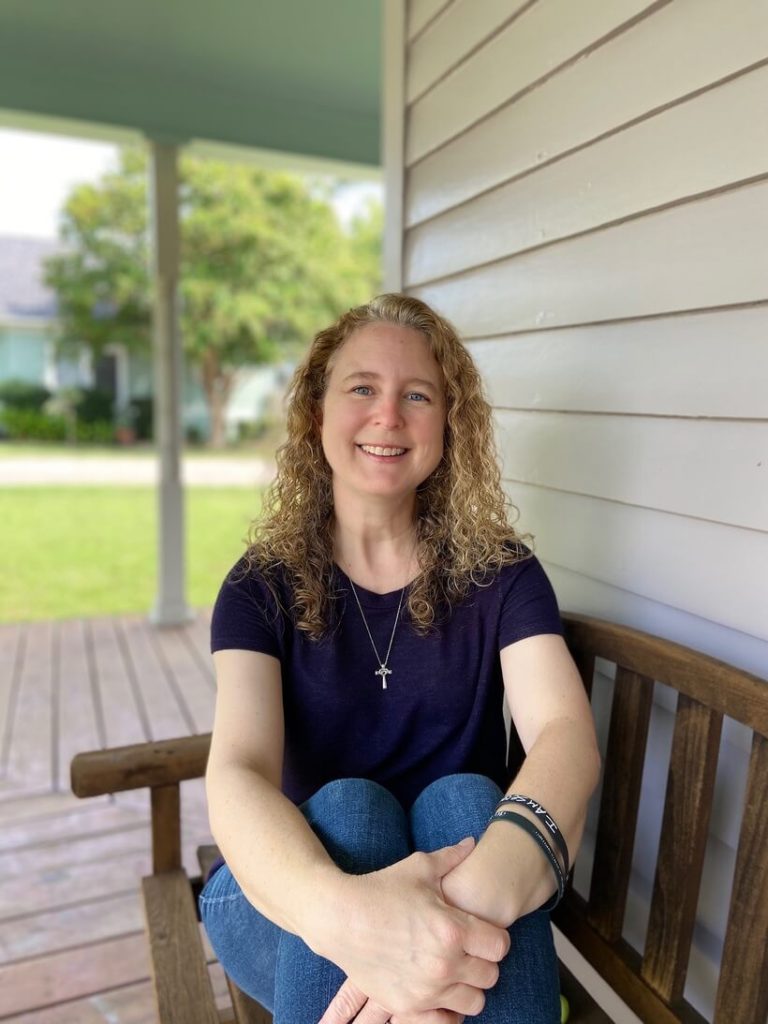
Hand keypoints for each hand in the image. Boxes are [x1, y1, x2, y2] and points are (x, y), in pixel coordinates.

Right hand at [313, 838, 508, 1022]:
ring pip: (474, 1002)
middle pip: (491, 976)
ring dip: (468, 985)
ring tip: (453, 969)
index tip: (481, 931)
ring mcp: (426, 990)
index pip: (500, 946)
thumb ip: (452, 857)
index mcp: (453, 930)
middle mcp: (444, 965)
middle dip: (483, 961)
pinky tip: (437, 987)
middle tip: (467, 949)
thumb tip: (472, 842)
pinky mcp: (408, 1006)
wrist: (338, 918)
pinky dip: (447, 1006)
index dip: (494, 936)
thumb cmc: (380, 890)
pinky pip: (447, 1019)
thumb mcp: (419, 868)